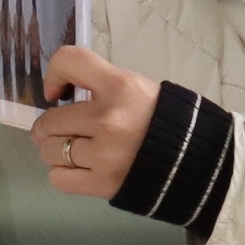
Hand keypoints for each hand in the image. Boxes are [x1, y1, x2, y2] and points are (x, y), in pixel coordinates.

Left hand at [28, 45, 156, 199]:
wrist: (195, 161)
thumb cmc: (162, 120)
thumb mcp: (137, 87)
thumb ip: (99, 85)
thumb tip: (57, 94)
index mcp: (120, 86)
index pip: (69, 61)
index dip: (54, 74)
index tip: (56, 93)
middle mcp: (108, 119)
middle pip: (50, 120)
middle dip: (49, 126)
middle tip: (59, 130)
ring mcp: (104, 154)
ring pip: (50, 151)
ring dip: (54, 150)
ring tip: (70, 150)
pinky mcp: (103, 183)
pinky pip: (59, 178)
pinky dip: (62, 173)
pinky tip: (77, 168)